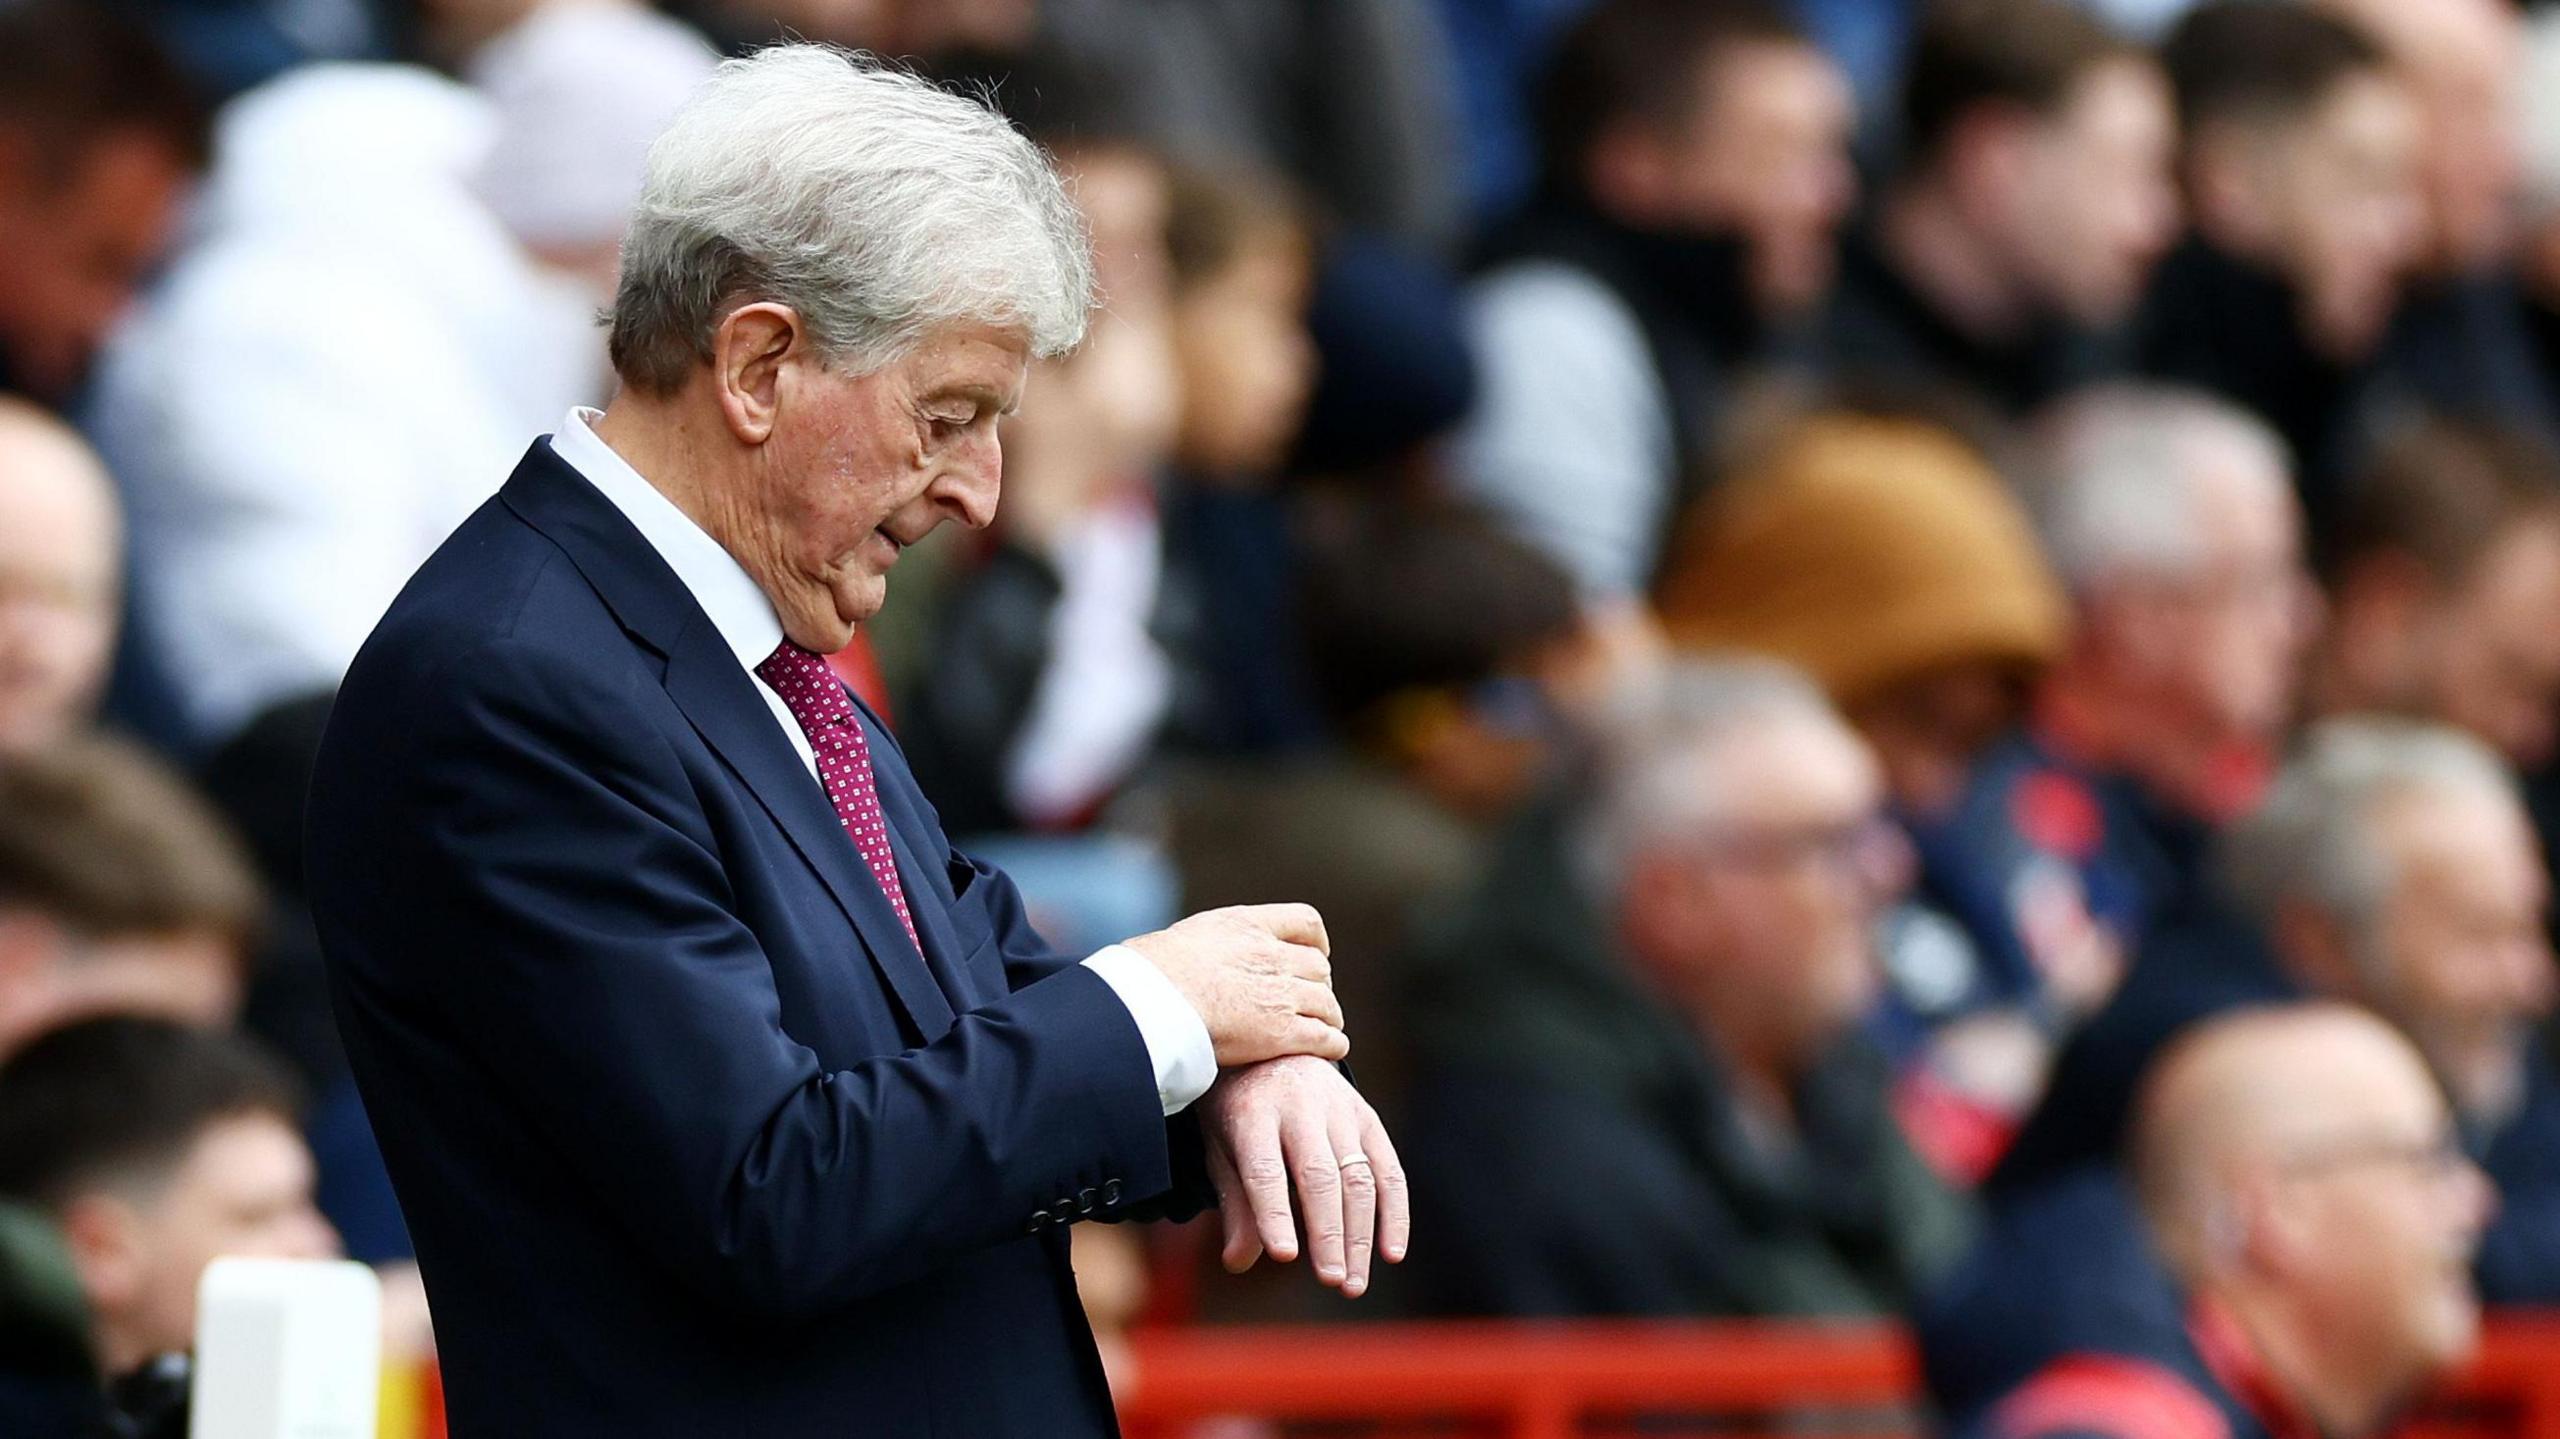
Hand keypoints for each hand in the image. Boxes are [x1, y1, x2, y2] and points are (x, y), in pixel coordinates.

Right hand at [1122, 905, 1347, 1066]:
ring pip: (1327, 1003)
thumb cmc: (1149, 974)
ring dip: (1327, 1016)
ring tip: (1322, 1028)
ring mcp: (1281, 995)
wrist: (1152, 1001)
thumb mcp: (1185, 938)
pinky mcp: (1282, 1034)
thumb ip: (1207, 944)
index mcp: (1247, 926)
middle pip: (1318, 967)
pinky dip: (1332, 1045)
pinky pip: (1325, 1038)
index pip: (1304, 922)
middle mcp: (1271, 956)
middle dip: (1318, 985)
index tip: (1315, 954)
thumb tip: (1191, 957)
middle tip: (1310, 1001)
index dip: (1316, 942)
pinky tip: (1328, 1051)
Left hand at [1200, 1055, 1408, 1297]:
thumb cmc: (1238, 1107)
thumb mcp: (1222, 1146)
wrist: (1274, 1041)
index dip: (1274, 1213)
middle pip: (1320, 1176)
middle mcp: (1301, 1106)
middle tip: (1331, 1280)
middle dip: (1329, 1233)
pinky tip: (1391, 1253)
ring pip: (1359, 1178)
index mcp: (1253, 1112)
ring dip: (1361, 1235)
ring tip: (1352, 1284)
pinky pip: (1390, 1170)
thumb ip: (1235, 1203)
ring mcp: (1341, 1109)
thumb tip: (1239, 1262)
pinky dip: (1395, 1214)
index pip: (1265, 1169)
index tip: (1284, 1256)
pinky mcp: (1368, 1117)